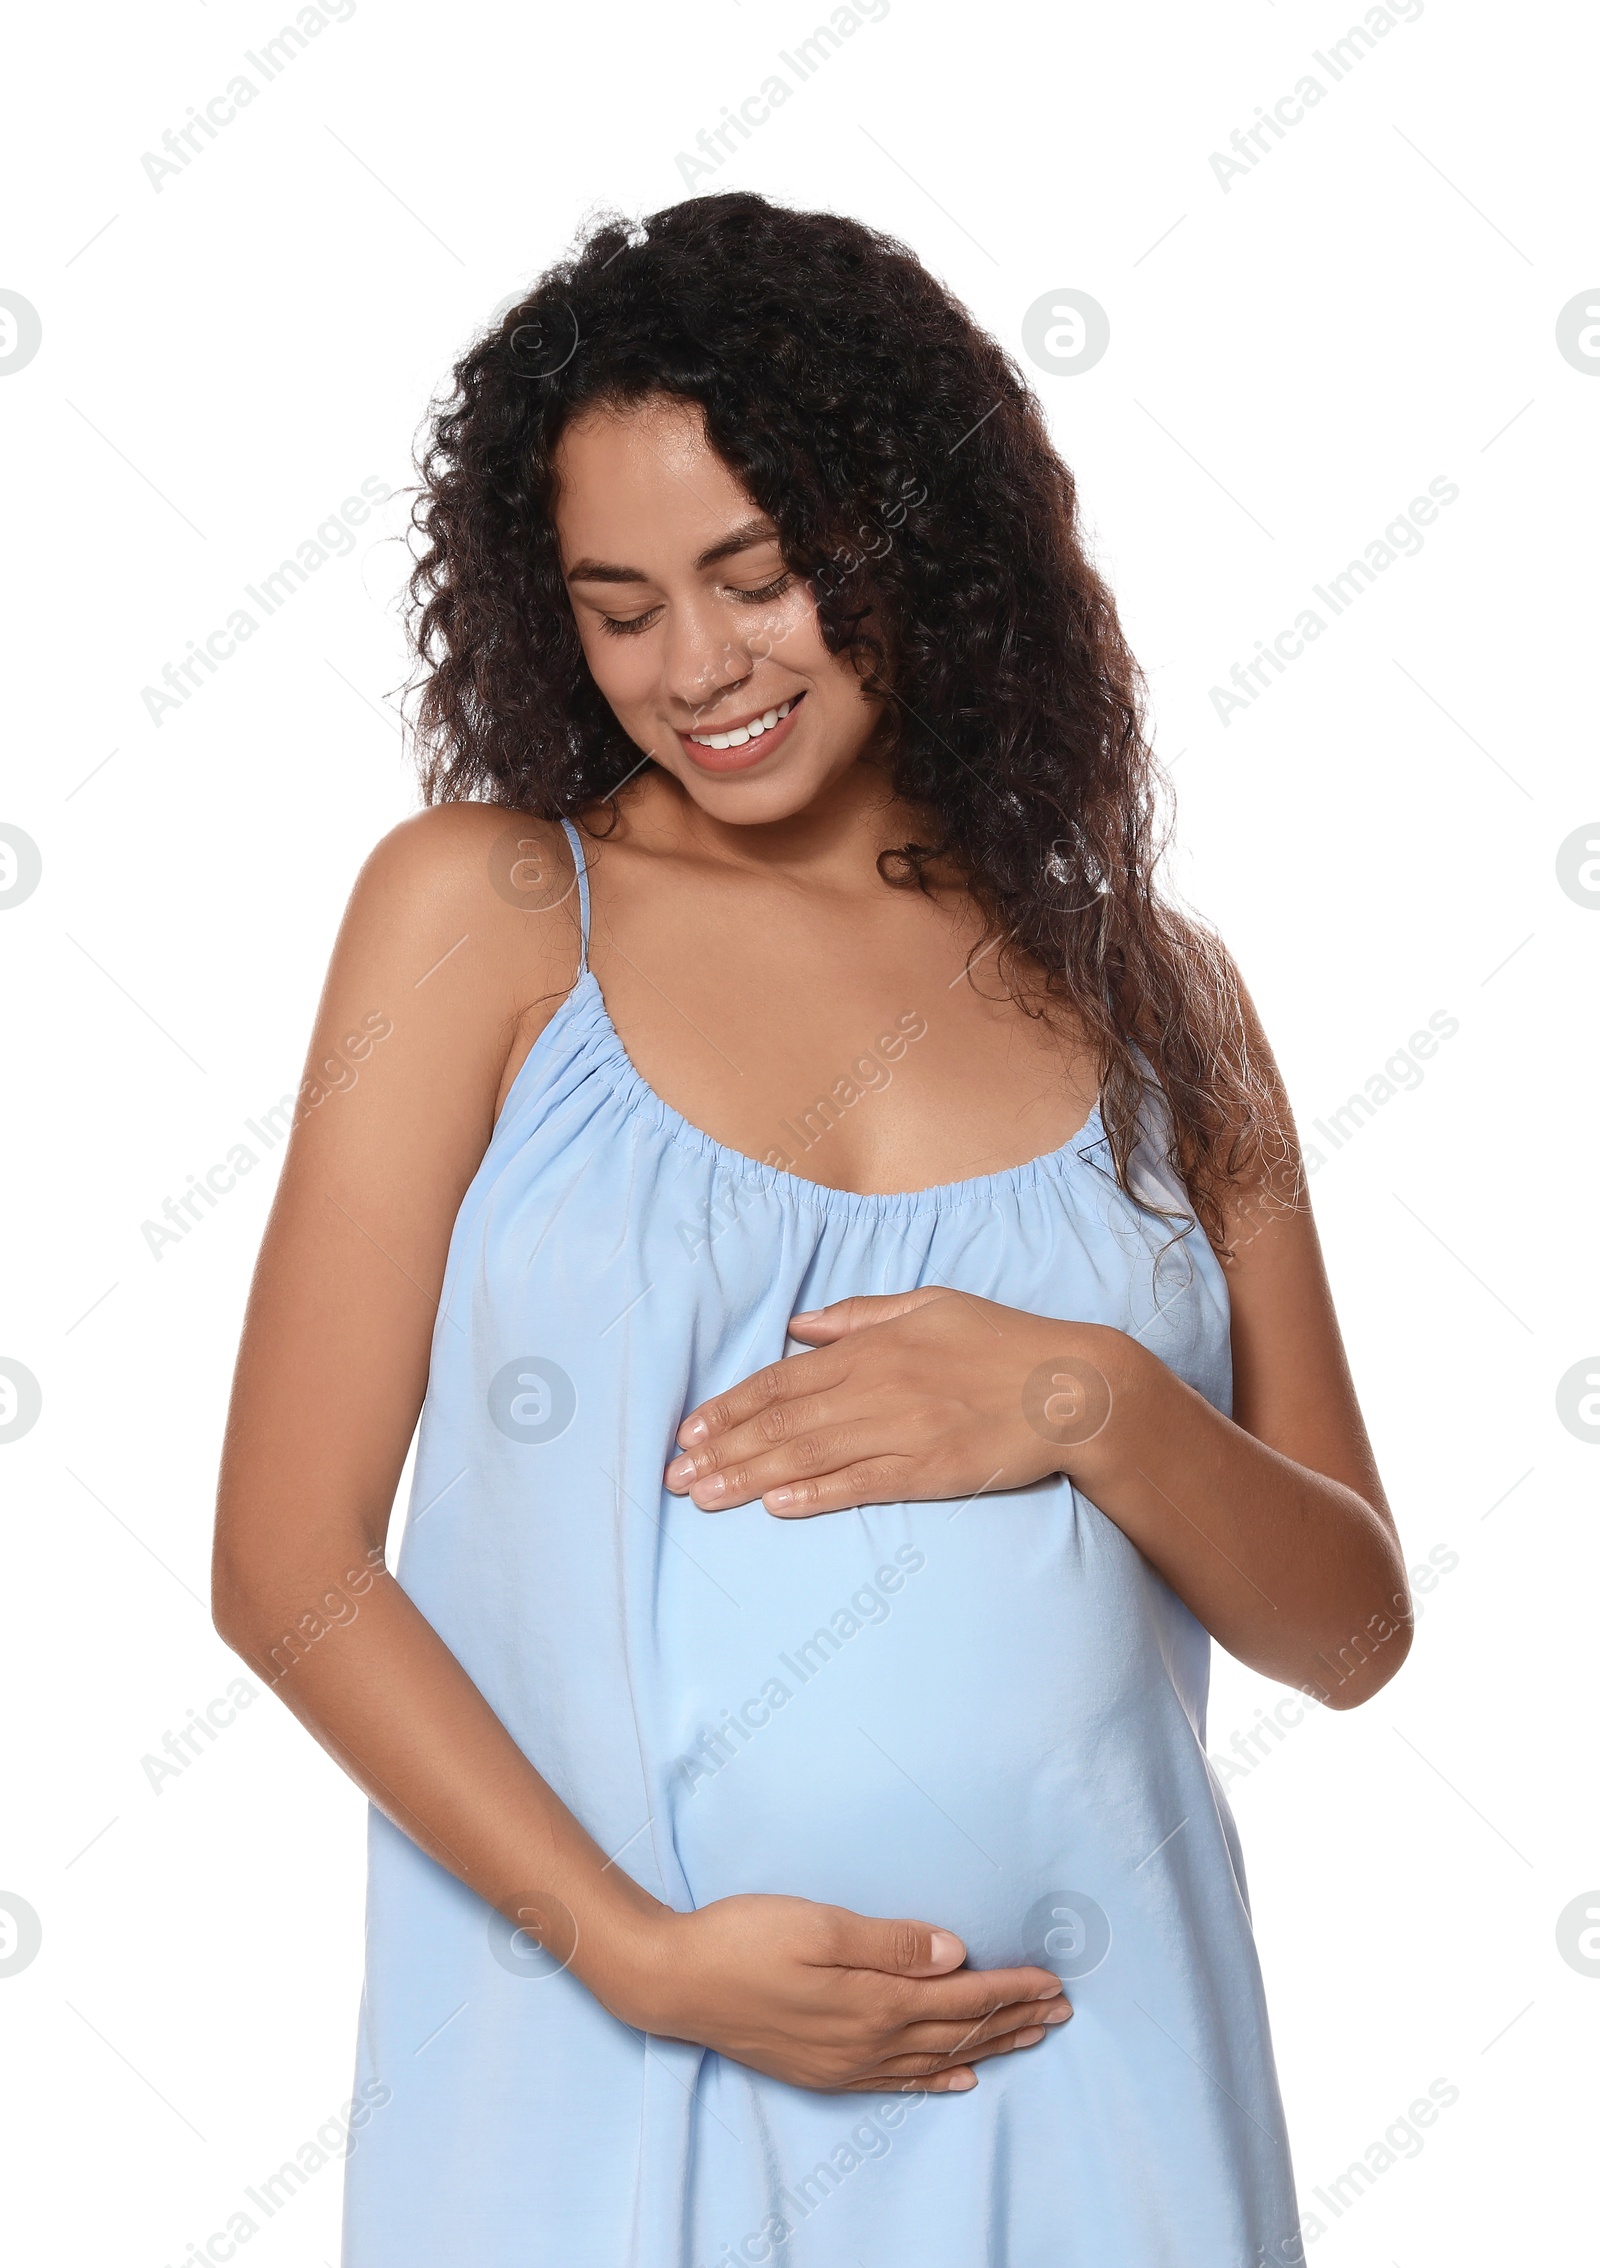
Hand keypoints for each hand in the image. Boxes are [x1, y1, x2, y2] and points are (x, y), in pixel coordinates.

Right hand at [623, 1893, 1070, 2092]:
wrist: (675, 1983)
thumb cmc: (741, 1938)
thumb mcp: (816, 1923)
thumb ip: (889, 1941)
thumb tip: (955, 1952)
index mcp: (873, 2000)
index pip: (962, 1998)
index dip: (1012, 1990)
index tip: (1055, 1982)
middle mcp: (867, 2041)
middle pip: (958, 2032)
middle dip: (1014, 2021)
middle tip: (1062, 2011)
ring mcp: (846, 2063)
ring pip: (936, 2059)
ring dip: (988, 2047)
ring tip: (1029, 2038)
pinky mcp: (824, 2071)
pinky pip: (898, 2082)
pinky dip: (937, 2079)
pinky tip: (960, 2078)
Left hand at [664, 1288, 1118, 1516]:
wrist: (1073, 1387)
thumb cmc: (1003, 1341)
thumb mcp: (930, 1304)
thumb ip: (860, 1316)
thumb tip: (799, 1326)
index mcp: (874, 1346)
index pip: (783, 1379)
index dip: (730, 1406)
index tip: (689, 1429)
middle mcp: (879, 1386)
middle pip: (782, 1422)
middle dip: (722, 1448)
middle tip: (674, 1475)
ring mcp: (903, 1431)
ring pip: (809, 1456)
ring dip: (749, 1477)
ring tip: (703, 1496)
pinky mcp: (931, 1470)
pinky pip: (861, 1485)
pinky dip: (814, 1496)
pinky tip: (775, 1507)